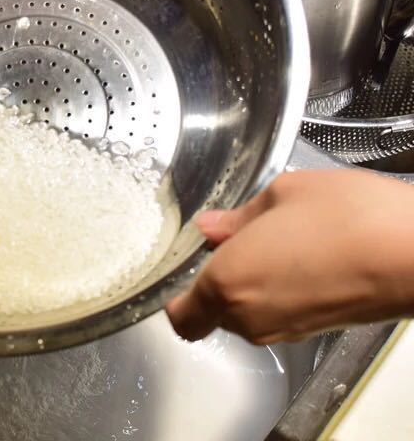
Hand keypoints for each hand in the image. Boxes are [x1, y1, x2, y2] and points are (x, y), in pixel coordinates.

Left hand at [165, 169, 413, 344]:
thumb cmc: (349, 217)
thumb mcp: (282, 195)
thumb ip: (237, 218)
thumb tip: (212, 228)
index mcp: (228, 283)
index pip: (182, 316)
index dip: (176, 296)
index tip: (183, 268)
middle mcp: (250, 317)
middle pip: (213, 312)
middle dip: (216, 278)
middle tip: (232, 237)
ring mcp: (285, 329)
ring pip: (245, 315)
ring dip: (248, 283)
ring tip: (272, 239)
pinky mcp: (315, 330)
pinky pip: (276, 315)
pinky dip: (275, 291)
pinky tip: (297, 255)